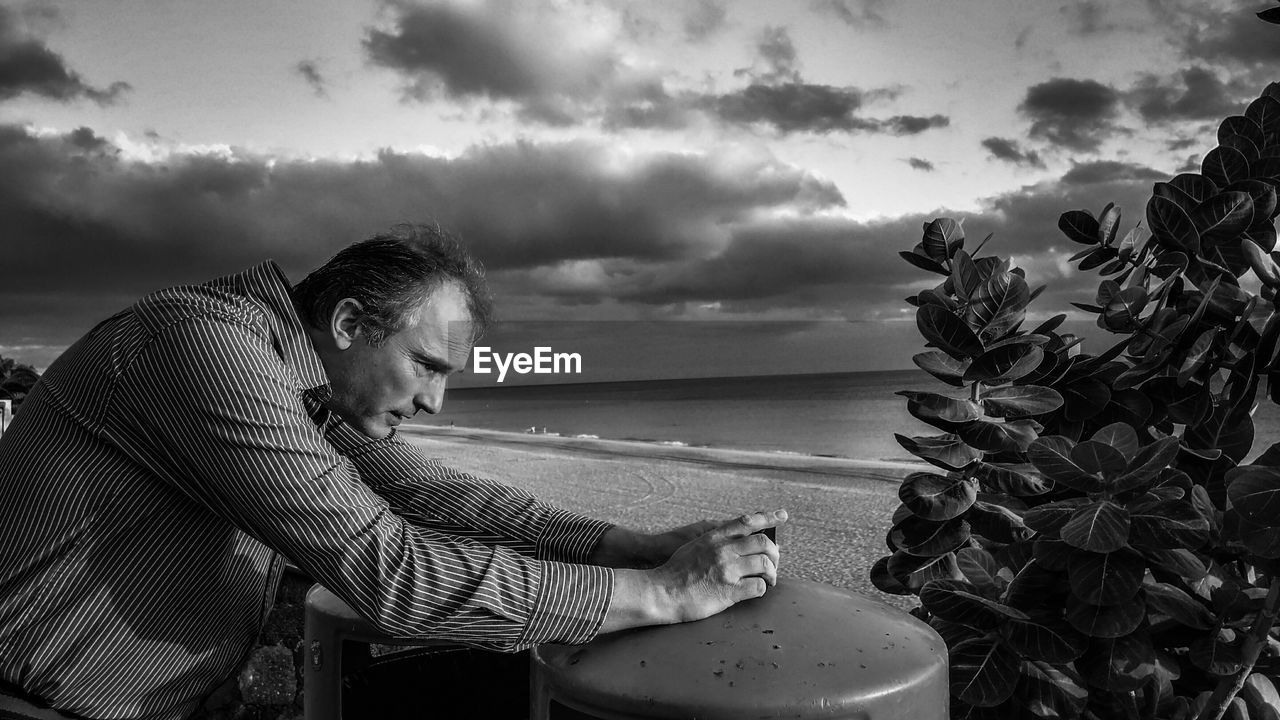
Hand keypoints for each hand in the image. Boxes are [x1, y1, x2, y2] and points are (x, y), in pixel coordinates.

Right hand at [650, 509, 786, 623]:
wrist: (661, 592)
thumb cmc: (675, 571)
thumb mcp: (694, 545)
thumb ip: (715, 539)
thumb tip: (735, 537)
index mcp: (714, 537)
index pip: (747, 521)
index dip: (768, 517)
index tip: (782, 516)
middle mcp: (723, 550)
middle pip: (763, 543)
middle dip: (774, 553)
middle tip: (773, 562)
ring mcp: (727, 570)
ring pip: (765, 564)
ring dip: (772, 573)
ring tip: (768, 579)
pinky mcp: (730, 592)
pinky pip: (758, 587)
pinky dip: (762, 588)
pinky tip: (756, 590)